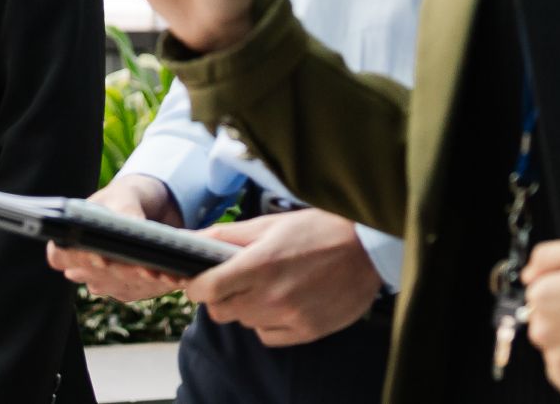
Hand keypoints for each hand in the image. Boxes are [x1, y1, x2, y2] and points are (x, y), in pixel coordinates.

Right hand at [48, 175, 187, 301]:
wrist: (148, 208)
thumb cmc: (124, 198)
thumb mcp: (123, 195)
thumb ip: (124, 208)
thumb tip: (133, 226)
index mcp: (71, 239)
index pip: (61, 257)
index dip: (76, 259)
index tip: (99, 257)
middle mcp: (86, 267)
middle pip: (98, 276)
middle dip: (124, 272)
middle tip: (144, 267)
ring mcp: (109, 282)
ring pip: (123, 286)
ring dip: (146, 282)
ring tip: (167, 272)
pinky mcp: (133, 288)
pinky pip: (144, 290)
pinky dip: (161, 284)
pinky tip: (177, 275)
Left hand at [182, 209, 382, 347]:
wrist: (367, 249)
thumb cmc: (319, 229)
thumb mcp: (270, 223)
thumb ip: (227, 235)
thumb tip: (192, 241)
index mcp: (260, 264)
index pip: (206, 289)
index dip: (197, 284)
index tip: (200, 278)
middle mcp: (272, 295)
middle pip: (221, 310)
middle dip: (221, 295)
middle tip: (237, 278)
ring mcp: (290, 317)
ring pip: (244, 323)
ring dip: (247, 307)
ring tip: (268, 285)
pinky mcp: (306, 332)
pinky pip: (268, 336)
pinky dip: (268, 322)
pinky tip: (283, 302)